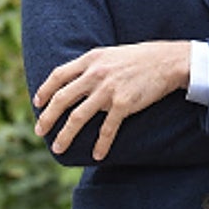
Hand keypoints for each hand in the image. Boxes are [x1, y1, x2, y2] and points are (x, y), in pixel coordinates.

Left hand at [33, 39, 189, 160]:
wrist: (169, 61)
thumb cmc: (143, 57)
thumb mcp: (112, 54)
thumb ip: (94, 65)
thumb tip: (79, 80)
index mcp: (91, 59)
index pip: (58, 75)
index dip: (45, 91)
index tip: (38, 104)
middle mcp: (96, 74)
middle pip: (62, 99)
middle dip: (48, 117)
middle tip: (40, 131)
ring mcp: (108, 90)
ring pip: (78, 117)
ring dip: (65, 135)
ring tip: (58, 148)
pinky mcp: (123, 104)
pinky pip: (107, 128)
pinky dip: (101, 144)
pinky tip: (97, 155)